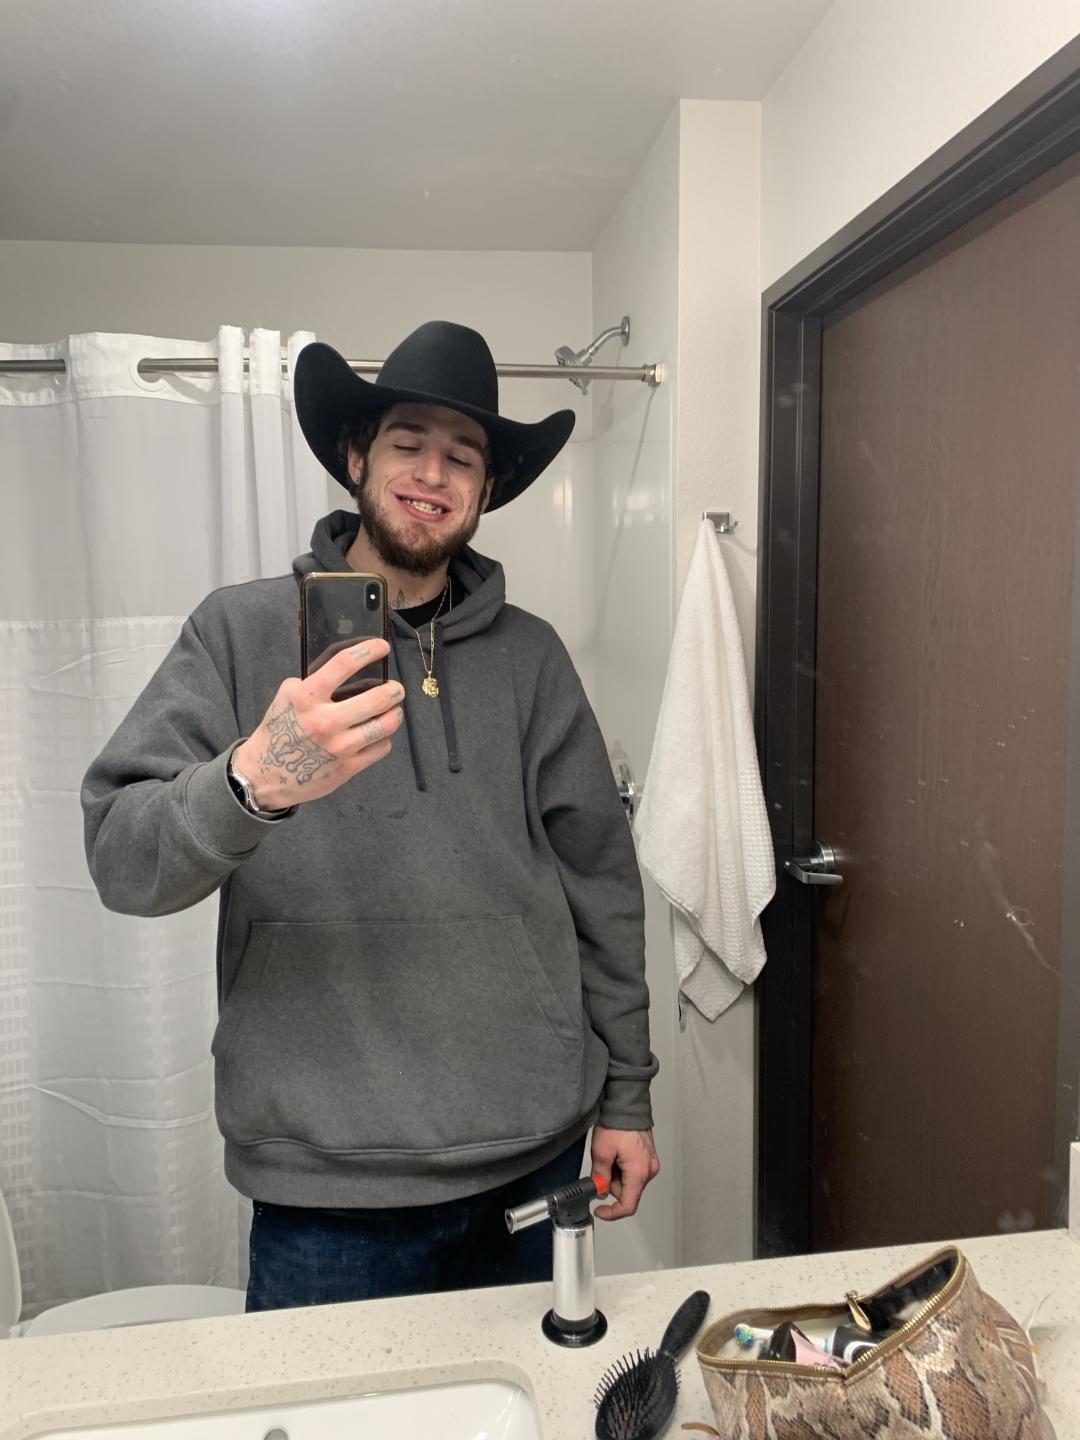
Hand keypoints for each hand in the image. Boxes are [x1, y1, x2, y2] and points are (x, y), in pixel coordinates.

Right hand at [232, 639, 403, 809]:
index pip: (344, 664)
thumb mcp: (288, 697)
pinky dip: (383, 738)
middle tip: (396, 688)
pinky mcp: (347, 767)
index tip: (382, 646)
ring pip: (385, 725)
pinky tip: (376, 734)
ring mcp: (338, 746)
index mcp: (306, 697)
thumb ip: (315, 681)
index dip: (369, 650)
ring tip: (393, 710)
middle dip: (394, 689)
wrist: (264, 775)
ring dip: (395, 714)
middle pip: (377, 698)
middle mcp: (324, 721)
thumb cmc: (279, 730)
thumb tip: (351, 668)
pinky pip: (381, 747)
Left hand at [590, 1126, 659, 1220]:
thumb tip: (600, 1191)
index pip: (628, 1205)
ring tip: (611, 1154)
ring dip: (617, 1175)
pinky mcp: (649, 1157)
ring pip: (630, 1182)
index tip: (599, 1210)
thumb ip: (600, 1177)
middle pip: (628, 1192)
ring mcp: (650, 1164)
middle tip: (602, 1165)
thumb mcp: (601, 1153)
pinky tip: (617, 1153)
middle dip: (611, 1184)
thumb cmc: (617, 1125)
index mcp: (639, 1173)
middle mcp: (649, 1171)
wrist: (627, 1105)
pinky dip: (623, 1168)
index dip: (612, 1213)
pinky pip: (634, 1171)